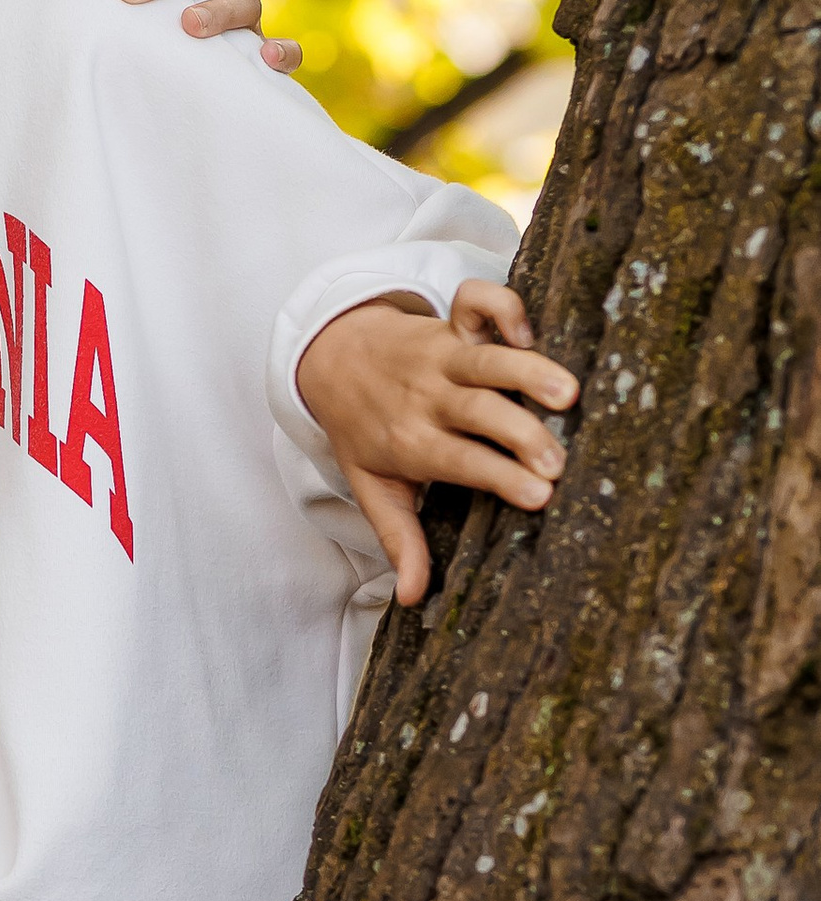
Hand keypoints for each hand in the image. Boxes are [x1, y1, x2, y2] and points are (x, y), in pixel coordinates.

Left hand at [296, 277, 579, 609]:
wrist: (332, 359)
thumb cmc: (365, 430)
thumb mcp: (373, 487)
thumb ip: (398, 539)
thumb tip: (411, 598)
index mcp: (412, 442)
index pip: (457, 460)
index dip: (497, 476)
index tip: (539, 497)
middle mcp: (427, 397)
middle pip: (476, 412)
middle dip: (519, 434)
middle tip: (558, 460)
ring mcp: (441, 356)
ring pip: (484, 359)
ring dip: (526, 371)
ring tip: (569, 393)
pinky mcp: (452, 322)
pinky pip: (476, 303)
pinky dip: (502, 307)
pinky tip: (529, 331)